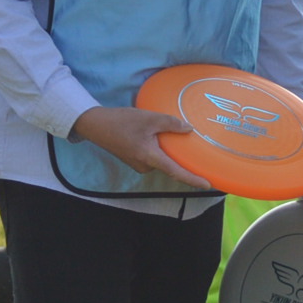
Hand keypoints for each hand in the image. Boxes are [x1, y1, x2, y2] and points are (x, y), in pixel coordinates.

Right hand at [70, 106, 209, 190]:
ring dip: (170, 152)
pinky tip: (163, 138)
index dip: (192, 179)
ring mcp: (138, 164)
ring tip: (177, 137)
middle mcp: (145, 165)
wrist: (93, 124)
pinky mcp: (134, 159)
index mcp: (150, 157)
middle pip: (170, 165)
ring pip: (162, 159)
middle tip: (197, 149)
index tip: (208, 185)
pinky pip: (154, 157)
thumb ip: (170, 123)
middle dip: (182, 158)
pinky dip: (161, 150)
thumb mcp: (149, 118)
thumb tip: (189, 129)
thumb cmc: (120, 121)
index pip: (176, 172)